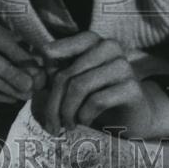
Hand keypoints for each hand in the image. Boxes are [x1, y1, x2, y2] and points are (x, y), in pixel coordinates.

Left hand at [35, 32, 168, 137]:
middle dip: (54, 102)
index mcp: (93, 42)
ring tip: (67, 125)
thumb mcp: (72, 85)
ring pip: (79, 86)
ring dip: (67, 111)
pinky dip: (85, 115)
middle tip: (51, 123)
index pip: (63, 47)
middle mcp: (109, 47)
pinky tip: (84, 122)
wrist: (133, 118)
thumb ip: (53, 76)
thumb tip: (35, 80)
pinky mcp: (132, 88)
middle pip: (67, 74)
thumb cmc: (97, 98)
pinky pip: (97, 100)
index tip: (39, 87)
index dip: (48, 67)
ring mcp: (123, 66)